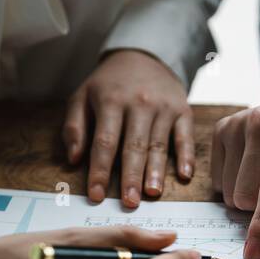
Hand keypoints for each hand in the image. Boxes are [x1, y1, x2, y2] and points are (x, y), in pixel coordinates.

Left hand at [63, 50, 195, 208]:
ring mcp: (163, 107)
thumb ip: (74, 127)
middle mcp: (139, 104)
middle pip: (133, 146)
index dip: (99, 171)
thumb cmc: (109, 84)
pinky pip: (185, 136)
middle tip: (129, 202)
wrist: (144, 56)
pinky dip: (186, 155)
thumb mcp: (82, 96)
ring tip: (152, 193)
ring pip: (159, 144)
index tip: (96, 195)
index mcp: (110, 101)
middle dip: (131, 177)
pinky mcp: (182, 110)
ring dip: (156, 171)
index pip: (104, 143)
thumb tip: (73, 159)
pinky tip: (184, 175)